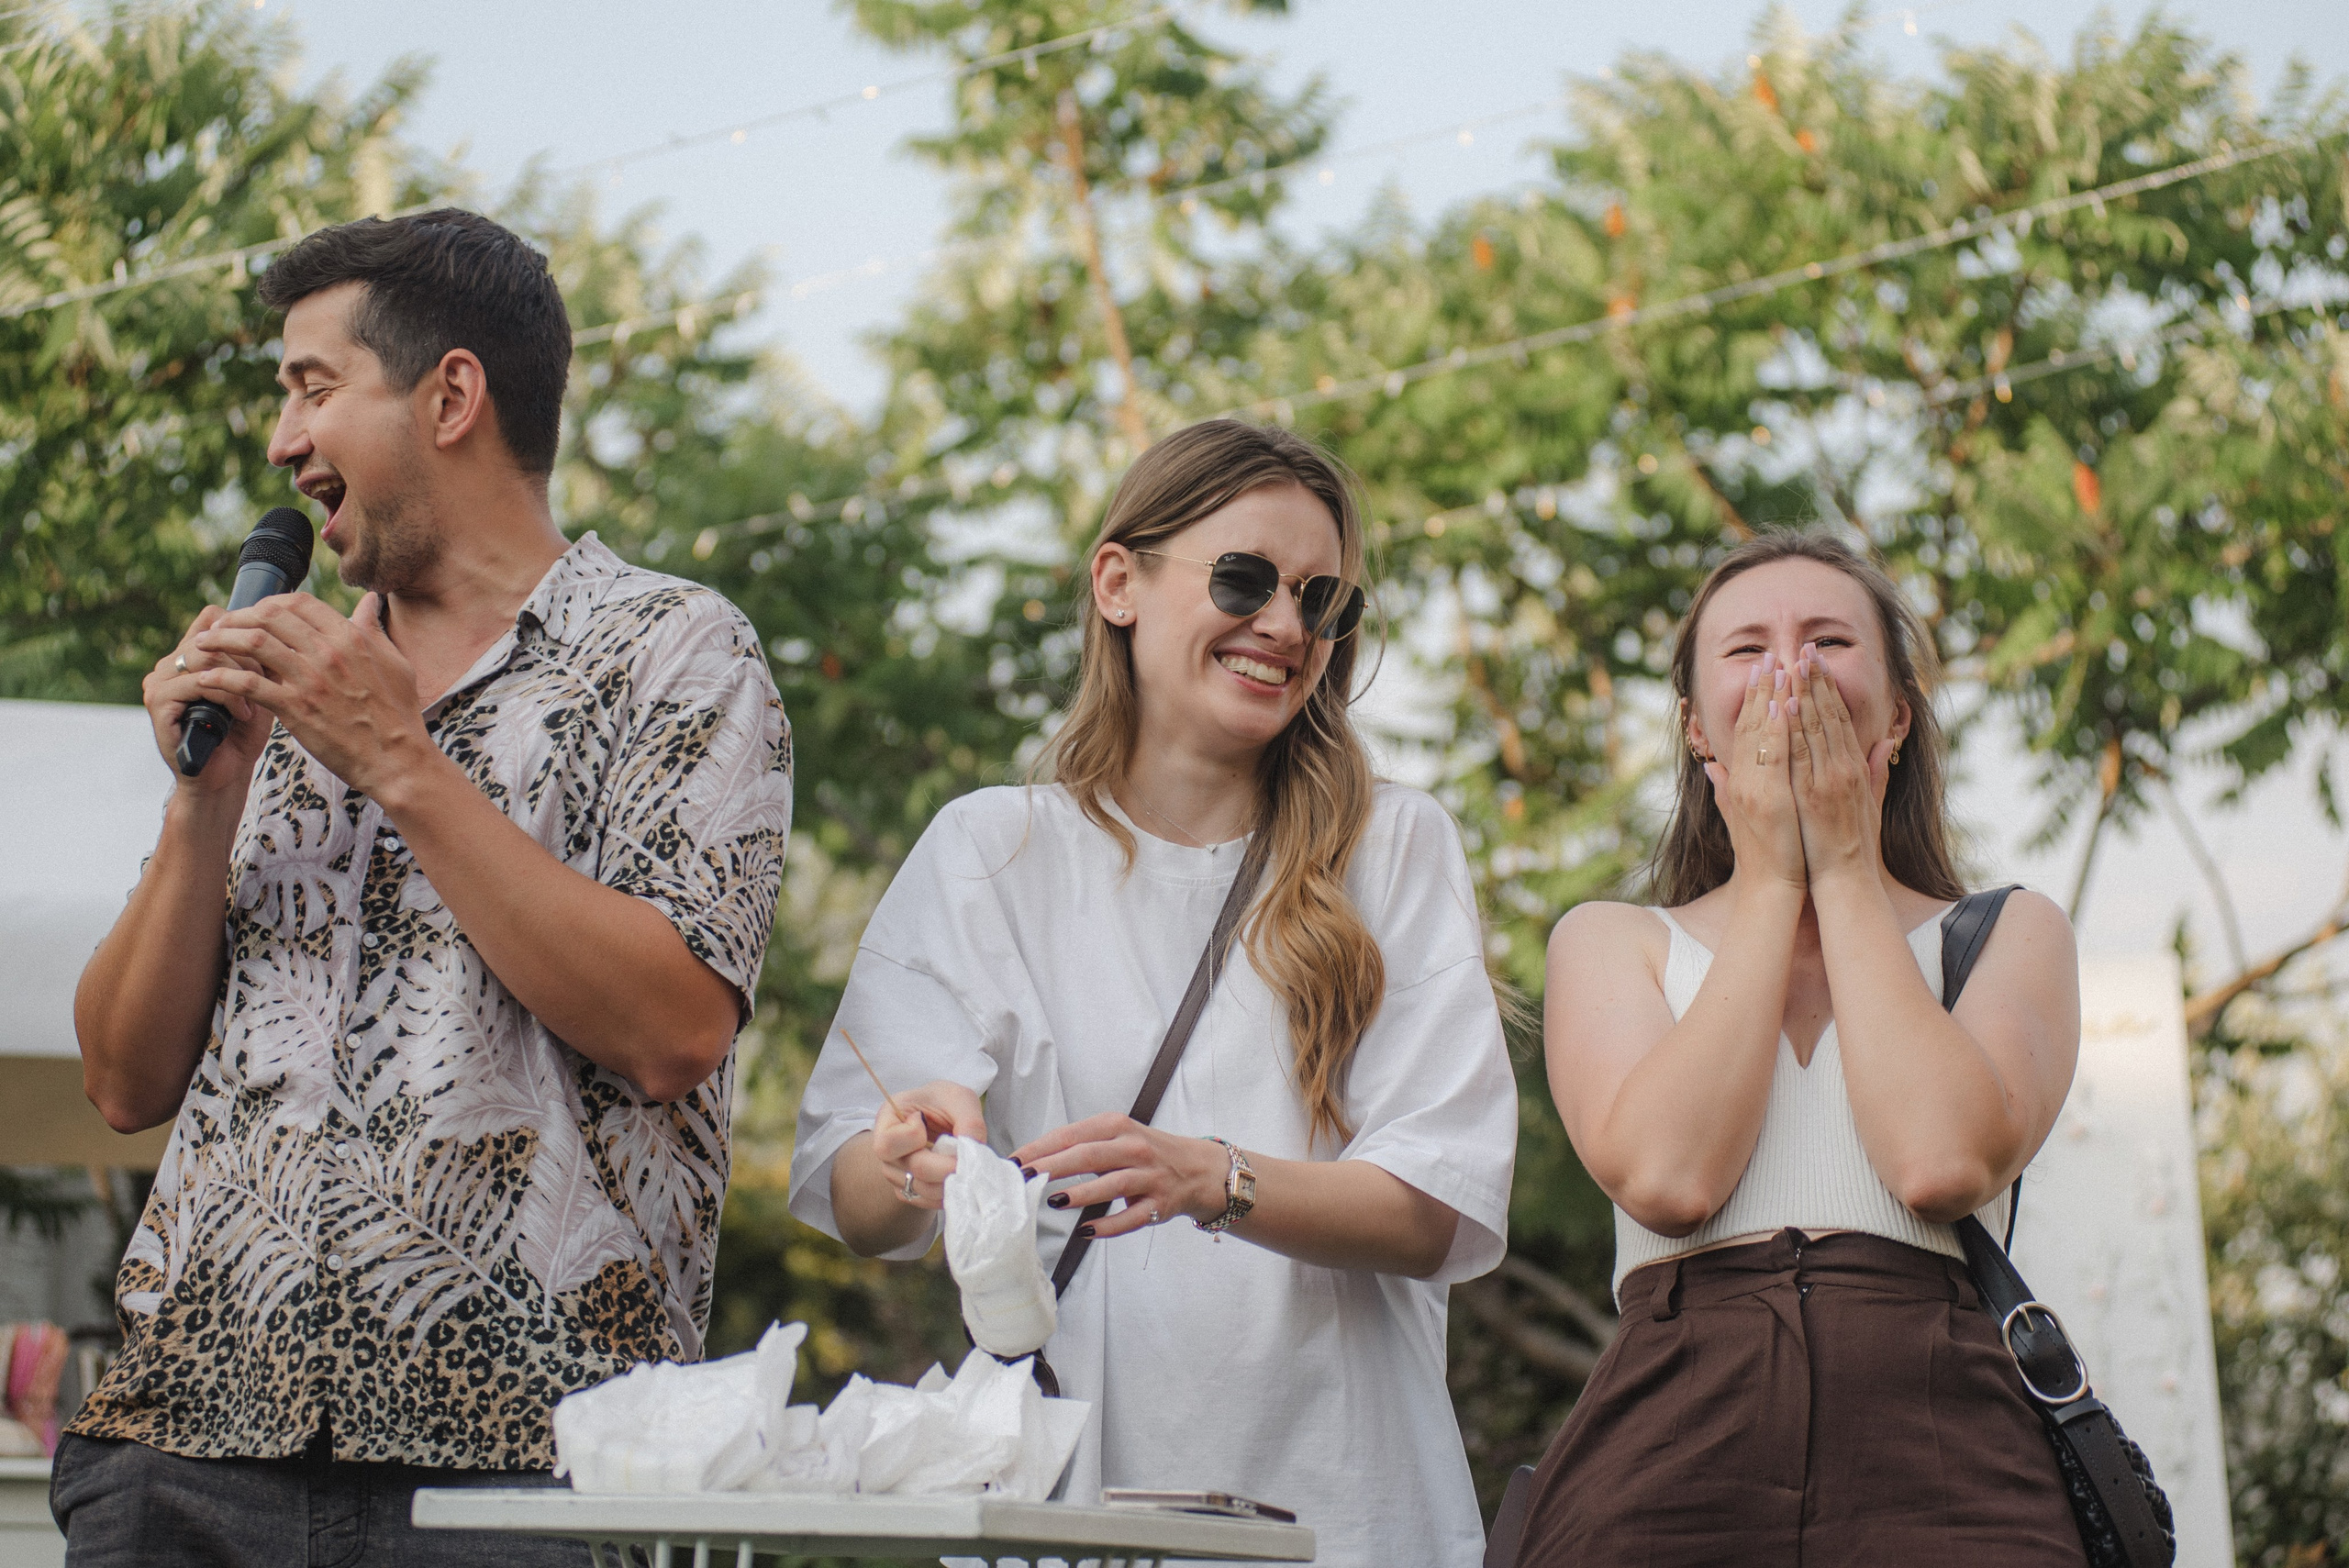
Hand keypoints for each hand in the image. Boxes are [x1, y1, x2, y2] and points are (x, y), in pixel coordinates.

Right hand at [144, 605, 272, 795]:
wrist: (224, 777)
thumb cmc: (242, 734)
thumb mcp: (259, 688)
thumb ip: (263, 658)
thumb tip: (286, 627)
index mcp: (190, 654)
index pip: (214, 618)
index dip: (247, 631)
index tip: (272, 654)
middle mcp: (170, 662)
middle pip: (213, 634)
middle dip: (249, 656)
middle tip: (268, 681)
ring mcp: (159, 681)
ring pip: (205, 656)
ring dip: (240, 677)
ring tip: (256, 701)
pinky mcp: (158, 702)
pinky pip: (196, 683)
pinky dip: (227, 695)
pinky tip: (243, 714)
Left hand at [190, 592, 432, 799]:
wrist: (397, 760)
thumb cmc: (399, 714)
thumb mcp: (395, 664)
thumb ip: (374, 630)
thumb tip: (369, 601)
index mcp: (351, 637)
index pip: (299, 602)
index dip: (270, 602)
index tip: (255, 613)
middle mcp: (328, 652)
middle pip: (270, 615)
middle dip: (238, 615)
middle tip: (221, 625)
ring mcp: (309, 680)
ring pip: (252, 643)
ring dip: (220, 640)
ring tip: (202, 645)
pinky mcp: (295, 709)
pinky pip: (247, 684)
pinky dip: (221, 678)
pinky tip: (206, 679)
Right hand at [872, 1079, 985, 1210]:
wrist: (942, 1117)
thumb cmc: (945, 1103)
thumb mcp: (960, 1098)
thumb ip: (969, 1121)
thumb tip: (972, 1153)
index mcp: (887, 1120)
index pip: (888, 1143)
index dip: (914, 1137)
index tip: (926, 1121)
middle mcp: (886, 1151)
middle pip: (912, 1170)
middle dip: (946, 1166)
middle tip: (967, 1158)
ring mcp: (895, 1174)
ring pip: (922, 1190)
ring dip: (949, 1182)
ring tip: (964, 1165)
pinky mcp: (907, 1190)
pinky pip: (926, 1201)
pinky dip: (947, 1193)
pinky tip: (957, 1178)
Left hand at [1014, 1114, 1228, 1238]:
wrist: (1197, 1169)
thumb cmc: (1145, 1152)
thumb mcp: (1116, 1135)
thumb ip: (1082, 1145)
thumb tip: (1035, 1160)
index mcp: (1117, 1126)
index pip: (1072, 1135)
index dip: (1041, 1148)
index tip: (1015, 1160)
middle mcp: (1134, 1148)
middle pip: (1089, 1155)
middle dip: (1053, 1166)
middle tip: (1024, 1178)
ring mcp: (1149, 1177)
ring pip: (1111, 1184)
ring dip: (1081, 1193)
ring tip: (1054, 1201)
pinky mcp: (1159, 1205)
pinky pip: (1131, 1218)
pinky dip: (1108, 1226)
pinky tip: (1086, 1231)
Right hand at [1702, 651, 1804, 892]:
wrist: (1771, 889)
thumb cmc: (1764, 856)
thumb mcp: (1739, 817)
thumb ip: (1725, 790)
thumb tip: (1711, 766)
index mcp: (1738, 783)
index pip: (1744, 733)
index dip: (1752, 701)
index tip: (1760, 671)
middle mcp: (1742, 781)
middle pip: (1750, 726)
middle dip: (1761, 689)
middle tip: (1769, 655)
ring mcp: (1755, 789)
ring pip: (1763, 734)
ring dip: (1771, 698)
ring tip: (1780, 666)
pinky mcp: (1770, 799)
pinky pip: (1777, 756)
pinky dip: (1781, 729)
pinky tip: (1787, 703)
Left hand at [1787, 644, 1894, 880]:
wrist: (1845, 880)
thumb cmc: (1856, 846)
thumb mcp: (1871, 803)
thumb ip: (1875, 772)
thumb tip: (1883, 743)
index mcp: (1854, 768)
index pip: (1839, 718)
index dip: (1828, 688)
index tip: (1817, 661)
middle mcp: (1843, 769)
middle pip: (1828, 716)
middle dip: (1816, 681)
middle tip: (1805, 648)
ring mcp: (1829, 780)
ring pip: (1815, 728)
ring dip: (1804, 694)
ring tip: (1792, 664)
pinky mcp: (1814, 794)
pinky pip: (1802, 754)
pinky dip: (1796, 728)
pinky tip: (1787, 704)